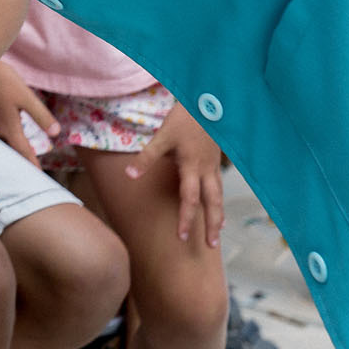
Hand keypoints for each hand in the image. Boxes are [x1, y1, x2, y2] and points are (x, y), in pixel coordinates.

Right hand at [0, 58, 59, 161]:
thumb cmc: (4, 82)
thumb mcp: (27, 98)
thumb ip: (41, 116)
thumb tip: (56, 134)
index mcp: (10, 128)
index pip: (24, 151)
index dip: (32, 163)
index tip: (38, 175)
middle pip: (12, 148)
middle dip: (22, 157)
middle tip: (31, 168)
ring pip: (4, 140)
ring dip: (13, 147)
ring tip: (21, 152)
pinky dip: (5, 135)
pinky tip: (8, 132)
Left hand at [125, 101, 224, 247]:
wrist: (206, 102)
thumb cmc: (182, 119)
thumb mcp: (162, 136)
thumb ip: (146, 158)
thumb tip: (129, 176)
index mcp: (193, 167)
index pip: (189, 199)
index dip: (185, 219)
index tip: (181, 237)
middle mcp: (206, 170)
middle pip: (212, 203)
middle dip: (211, 225)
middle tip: (210, 246)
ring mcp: (213, 165)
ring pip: (219, 195)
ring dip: (217, 213)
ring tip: (217, 230)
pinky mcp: (215, 159)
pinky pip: (219, 184)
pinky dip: (218, 198)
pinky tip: (216, 203)